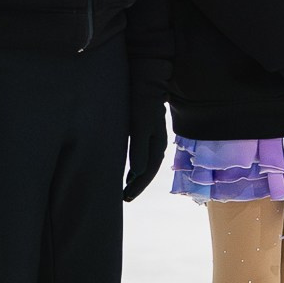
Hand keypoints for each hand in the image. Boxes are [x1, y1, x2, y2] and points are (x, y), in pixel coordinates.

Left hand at [122, 81, 167, 202]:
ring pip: (146, 166)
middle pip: (148, 172)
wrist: (147, 83)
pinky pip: (144, 157)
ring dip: (137, 179)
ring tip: (127, 190)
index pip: (147, 172)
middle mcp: (158, 145)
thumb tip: (137, 173)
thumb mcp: (139, 126)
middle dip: (137, 186)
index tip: (126, 197)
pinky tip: (130, 173)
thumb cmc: (141, 103)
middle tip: (125, 199)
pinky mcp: (148, 134)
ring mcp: (154, 139)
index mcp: (157, 145)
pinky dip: (137, 168)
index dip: (137, 186)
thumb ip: (138, 149)